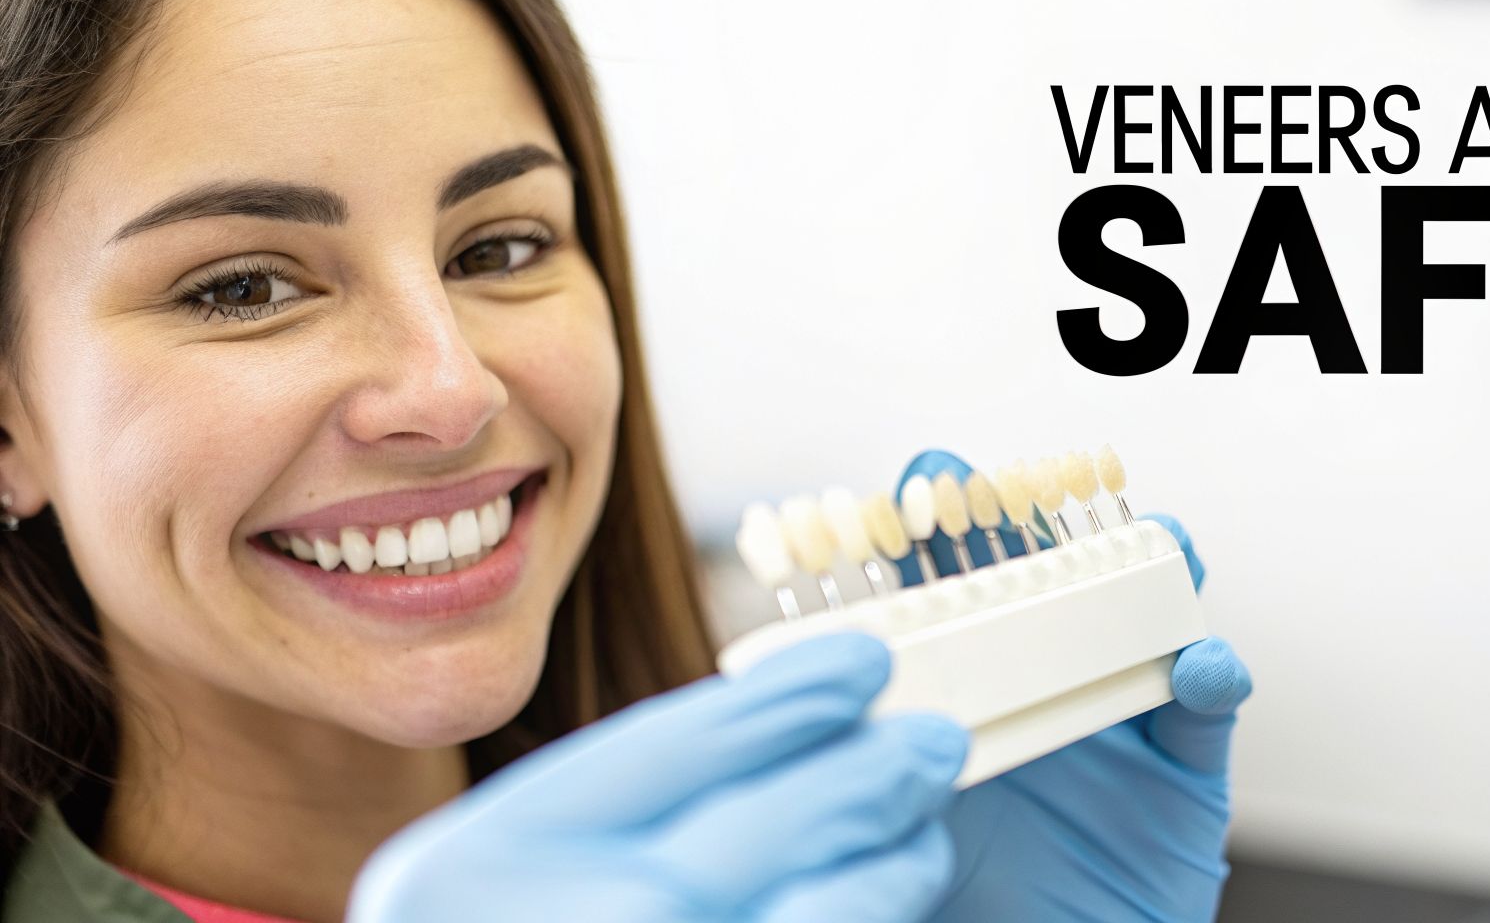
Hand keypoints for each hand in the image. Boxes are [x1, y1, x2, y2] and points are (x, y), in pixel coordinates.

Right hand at [347, 632, 967, 921]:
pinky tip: (890, 902)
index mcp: (483, 865)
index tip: (857, 668)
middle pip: (754, 830)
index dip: (782, 701)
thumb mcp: (493, 882)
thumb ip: (604, 824)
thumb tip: (767, 747)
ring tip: (922, 832)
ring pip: (822, 915)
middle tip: (928, 741)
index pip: (666, 750)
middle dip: (861, 776)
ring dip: (889, 865)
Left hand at [890, 449, 1252, 921]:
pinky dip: (1214, 675)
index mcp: (965, 699)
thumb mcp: (895, 824)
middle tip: (1034, 485)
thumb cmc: (967, 907)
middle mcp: (1043, 695)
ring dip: (1154, 570)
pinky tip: (1200, 664)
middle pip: (1051, 587)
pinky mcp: (1184, 778)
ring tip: (1154, 540)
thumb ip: (872, 756)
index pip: (953, 595)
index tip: (925, 480)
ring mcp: (1119, 727)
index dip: (942, 534)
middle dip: (1046, 523)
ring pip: (1145, 623)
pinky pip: (1207, 715)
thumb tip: (807, 688)